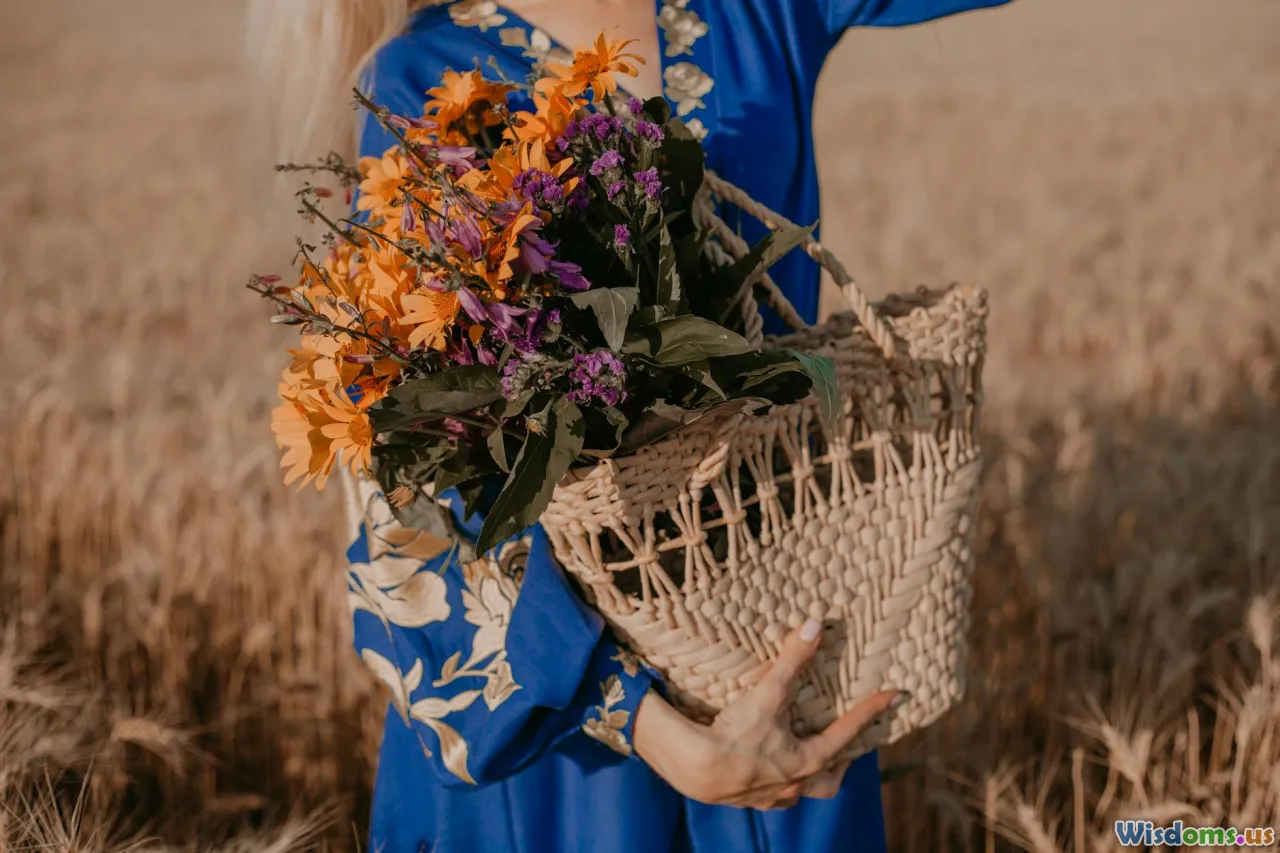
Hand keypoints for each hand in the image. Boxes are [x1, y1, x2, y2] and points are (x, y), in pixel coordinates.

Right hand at [633, 618, 906, 809]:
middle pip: (828, 780)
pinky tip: (763, 770)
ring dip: (806, 776)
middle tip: (846, 749)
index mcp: (807, 759)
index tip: (895, 697)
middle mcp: (794, 783)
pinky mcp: (744, 798)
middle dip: (840, 763)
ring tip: (803, 759)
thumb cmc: (737, 734)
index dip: (872, 711)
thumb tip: (815, 625)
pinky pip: (767, 795)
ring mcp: (768, 795)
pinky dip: (773, 782)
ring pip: (798, 791)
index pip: (849, 733)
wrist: (697, 770)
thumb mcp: (768, 694)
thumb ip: (791, 660)